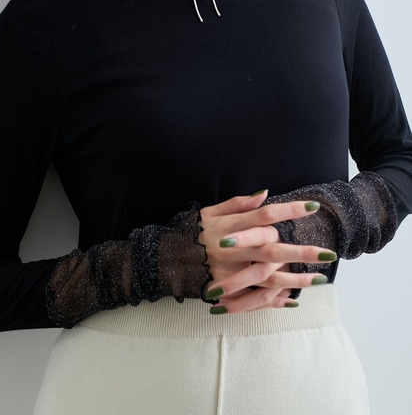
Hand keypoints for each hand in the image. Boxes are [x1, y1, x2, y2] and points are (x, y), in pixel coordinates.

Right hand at [199, 193, 336, 312]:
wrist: (167, 260)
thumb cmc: (191, 231)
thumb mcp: (209, 211)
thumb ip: (238, 204)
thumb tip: (265, 194)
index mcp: (230, 226)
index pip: (265, 215)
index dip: (290, 210)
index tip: (314, 207)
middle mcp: (232, 250)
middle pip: (272, 250)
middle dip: (302, 252)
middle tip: (328, 253)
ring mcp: (230, 272)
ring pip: (268, 278)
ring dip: (295, 280)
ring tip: (318, 279)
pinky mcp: (226, 290)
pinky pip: (254, 298)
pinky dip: (273, 301)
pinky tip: (292, 300)